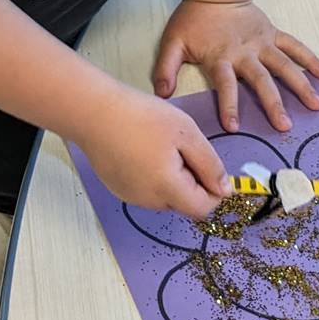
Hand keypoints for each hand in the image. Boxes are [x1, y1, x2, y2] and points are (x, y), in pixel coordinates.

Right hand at [76, 84, 230, 222]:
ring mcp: (131, 197)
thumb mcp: (186, 133)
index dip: (214, 190)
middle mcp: (149, 201)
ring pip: (166, 196)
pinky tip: (141, 149)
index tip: (208, 163)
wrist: (93, 111)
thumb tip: (226, 190)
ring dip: (172, 177)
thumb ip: (210, 165)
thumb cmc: (141, 116)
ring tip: (159, 144)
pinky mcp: (118, 188)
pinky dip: (152, 175)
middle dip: (192, 180)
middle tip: (180, 146)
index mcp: (168, 189)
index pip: (204, 208)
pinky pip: (146, 189)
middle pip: (184, 202)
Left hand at [153, 0, 318, 133]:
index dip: (229, 104)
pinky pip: (294, 46)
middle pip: (261, 80)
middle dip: (273, 103)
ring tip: (316, 105)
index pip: (226, 84)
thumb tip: (163, 94)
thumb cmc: (193, 20)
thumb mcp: (173, 43)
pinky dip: (310, 58)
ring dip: (300, 85)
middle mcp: (245, 53)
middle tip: (284, 126)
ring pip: (284, 66)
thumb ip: (166, 68)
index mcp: (221, 57)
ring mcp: (262, 43)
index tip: (234, 126)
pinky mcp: (273, 34)